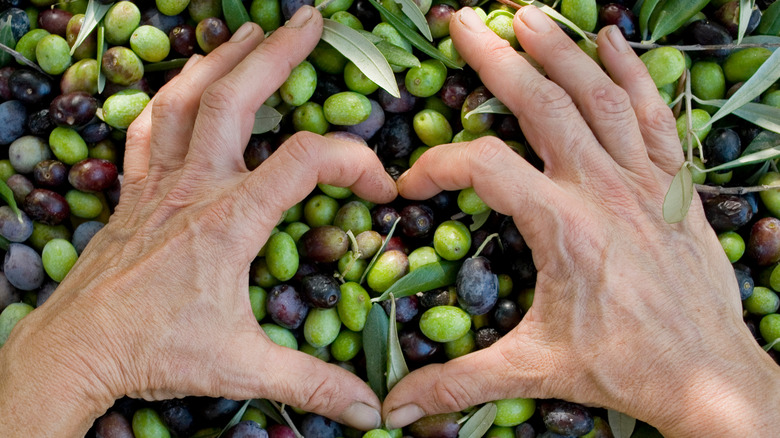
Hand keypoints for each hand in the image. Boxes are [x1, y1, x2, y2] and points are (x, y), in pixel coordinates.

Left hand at [0, 7, 393, 434]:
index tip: (380, 189)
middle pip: (234, 100)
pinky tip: (181, 87)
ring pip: (184, 102)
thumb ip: (313, 383)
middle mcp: (194, 187)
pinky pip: (146, 132)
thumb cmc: (157, 352)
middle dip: (275, 54)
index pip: (304, 161)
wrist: (75, 351)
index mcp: (230, 219)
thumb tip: (372, 411)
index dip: (352, 162)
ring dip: (217, 61)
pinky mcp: (133, 193)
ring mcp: (158, 184)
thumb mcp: (244, 367)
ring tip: (246, 34)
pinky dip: (166, 101)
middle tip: (309, 21)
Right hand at [382, 6, 779, 434]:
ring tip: (525, 15)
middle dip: (495, 57)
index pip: (482, 167)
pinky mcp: (672, 183)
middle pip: (541, 102)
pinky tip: (612, 40)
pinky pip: (652, 113)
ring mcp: (642, 179)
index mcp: (561, 224)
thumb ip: (458, 381)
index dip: (437, 166)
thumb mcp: (533, 368)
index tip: (412, 185)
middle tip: (462, 21)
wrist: (708, 373)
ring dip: (558, 50)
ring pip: (597, 94)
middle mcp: (601, 187)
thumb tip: (395, 407)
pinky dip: (632, 72)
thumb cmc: (622, 366)